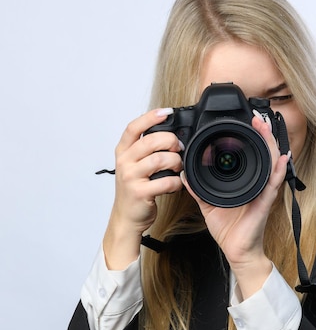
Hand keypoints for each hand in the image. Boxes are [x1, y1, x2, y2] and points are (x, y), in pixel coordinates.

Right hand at [103, 108, 183, 268]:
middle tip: (178, 147)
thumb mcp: (134, 165)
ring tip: (178, 167)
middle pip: (150, 141)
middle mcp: (124, 162)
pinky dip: (175, 182)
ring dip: (175, 162)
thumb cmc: (134, 189)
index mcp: (123, 152)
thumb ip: (146, 150)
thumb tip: (171, 135)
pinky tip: (176, 183)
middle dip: (170, 141)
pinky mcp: (139, 192)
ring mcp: (130, 177)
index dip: (150, 117)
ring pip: (159, 160)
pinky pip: (164, 181)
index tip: (166, 112)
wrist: (126, 217)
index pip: (133, 128)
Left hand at [181, 116, 289, 297]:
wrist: (236, 250)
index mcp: (246, 183)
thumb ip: (197, 189)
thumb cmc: (228, 229)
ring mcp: (263, 192)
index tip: (246, 122)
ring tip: (265, 128)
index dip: (250, 138)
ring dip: (269, 144)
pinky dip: (278, 170)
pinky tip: (281, 158)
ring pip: (271, 163)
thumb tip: (184, 174)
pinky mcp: (264, 203)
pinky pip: (273, 184)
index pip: (250, 156)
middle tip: (257, 118)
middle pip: (264, 154)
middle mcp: (257, 184)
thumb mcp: (208, 204)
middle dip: (262, 134)